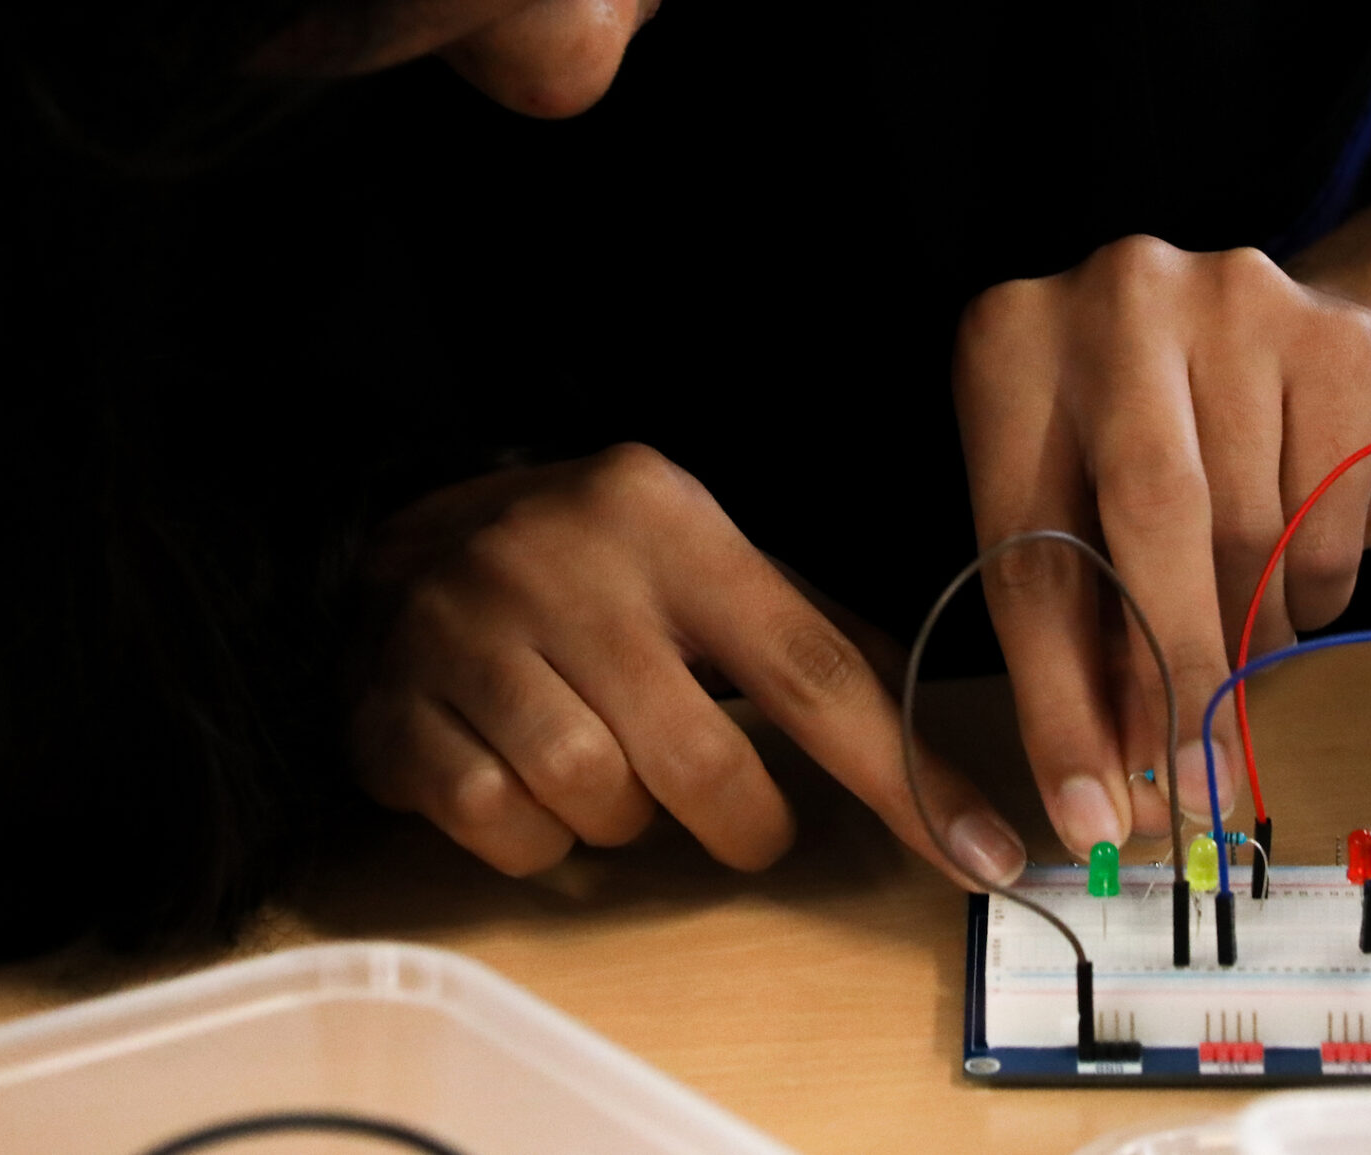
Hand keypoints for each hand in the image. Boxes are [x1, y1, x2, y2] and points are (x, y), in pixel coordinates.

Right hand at [347, 444, 1026, 886]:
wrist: (399, 538)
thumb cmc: (594, 565)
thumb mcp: (707, 558)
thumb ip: (818, 636)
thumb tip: (935, 744)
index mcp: (668, 519)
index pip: (810, 666)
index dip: (901, 774)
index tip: (977, 852)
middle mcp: (565, 565)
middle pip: (697, 760)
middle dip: (742, 822)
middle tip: (742, 821)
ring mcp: (467, 632)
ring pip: (593, 798)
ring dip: (623, 821)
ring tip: (612, 773)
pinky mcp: (393, 706)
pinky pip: (500, 823)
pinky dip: (533, 834)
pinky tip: (527, 779)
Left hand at [952, 167, 1370, 853]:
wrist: (1333, 345)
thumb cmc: (1184, 453)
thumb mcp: (1092, 517)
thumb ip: (1087, 635)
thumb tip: (1105, 797)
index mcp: (1011, 340)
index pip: (1025, 548)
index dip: (1056, 700)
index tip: (1088, 812)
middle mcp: (1116, 294)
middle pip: (1142, 524)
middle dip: (1171, 678)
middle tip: (1195, 794)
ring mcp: (1235, 299)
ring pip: (1245, 533)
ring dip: (1249, 635)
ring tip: (1247, 643)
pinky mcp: (1337, 339)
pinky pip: (1326, 521)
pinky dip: (1315, 591)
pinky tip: (1299, 568)